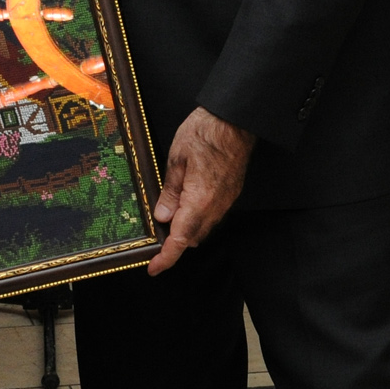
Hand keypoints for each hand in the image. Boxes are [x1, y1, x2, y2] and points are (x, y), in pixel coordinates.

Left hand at [147, 107, 254, 273]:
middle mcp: (216, 206)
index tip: (154, 268)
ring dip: (185, 229)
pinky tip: (182, 203)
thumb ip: (169, 192)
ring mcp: (226, 201)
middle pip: (192, 237)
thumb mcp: (176, 160)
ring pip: (202, 227)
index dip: (167, 257)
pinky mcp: (230, 193)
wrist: (235, 121)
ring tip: (165, 217)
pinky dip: (195, 216)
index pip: (181, 239)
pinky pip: (211, 214)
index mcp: (200, 200)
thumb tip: (162, 216)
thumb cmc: (205, 133)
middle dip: (173, 243)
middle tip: (154, 239)